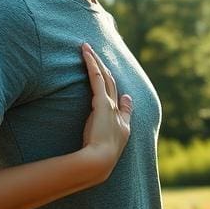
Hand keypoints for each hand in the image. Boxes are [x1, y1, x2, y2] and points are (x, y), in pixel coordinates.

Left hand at [79, 42, 131, 181]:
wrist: (101, 160)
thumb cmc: (101, 157)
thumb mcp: (108, 143)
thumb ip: (113, 127)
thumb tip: (123, 106)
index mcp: (122, 121)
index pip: (117, 96)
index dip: (113, 84)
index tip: (107, 73)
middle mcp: (118, 110)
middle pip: (111, 82)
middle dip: (103, 66)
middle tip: (93, 51)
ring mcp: (111, 105)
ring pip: (105, 76)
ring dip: (96, 60)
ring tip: (86, 47)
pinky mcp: (102, 103)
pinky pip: (97, 78)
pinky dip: (92, 64)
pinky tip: (86, 53)